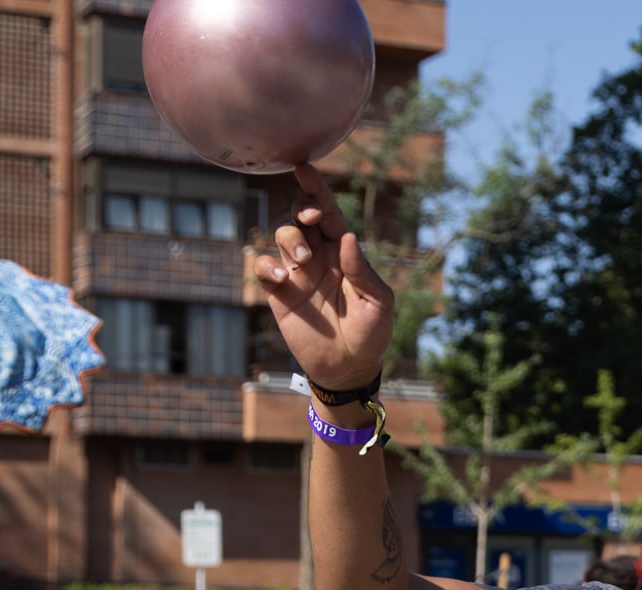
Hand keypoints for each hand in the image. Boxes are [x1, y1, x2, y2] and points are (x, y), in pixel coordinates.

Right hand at [254, 164, 395, 393]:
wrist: (349, 369)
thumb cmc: (372, 334)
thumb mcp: (378, 304)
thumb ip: (363, 272)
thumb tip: (347, 238)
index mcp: (345, 253)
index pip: (330, 215)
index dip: (317, 191)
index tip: (305, 169)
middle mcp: (320, 257)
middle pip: (302, 218)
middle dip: (303, 209)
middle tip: (311, 220)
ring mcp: (298, 274)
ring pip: (283, 236)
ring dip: (291, 240)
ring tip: (305, 263)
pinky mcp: (279, 294)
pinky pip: (262, 267)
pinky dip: (266, 267)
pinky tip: (281, 281)